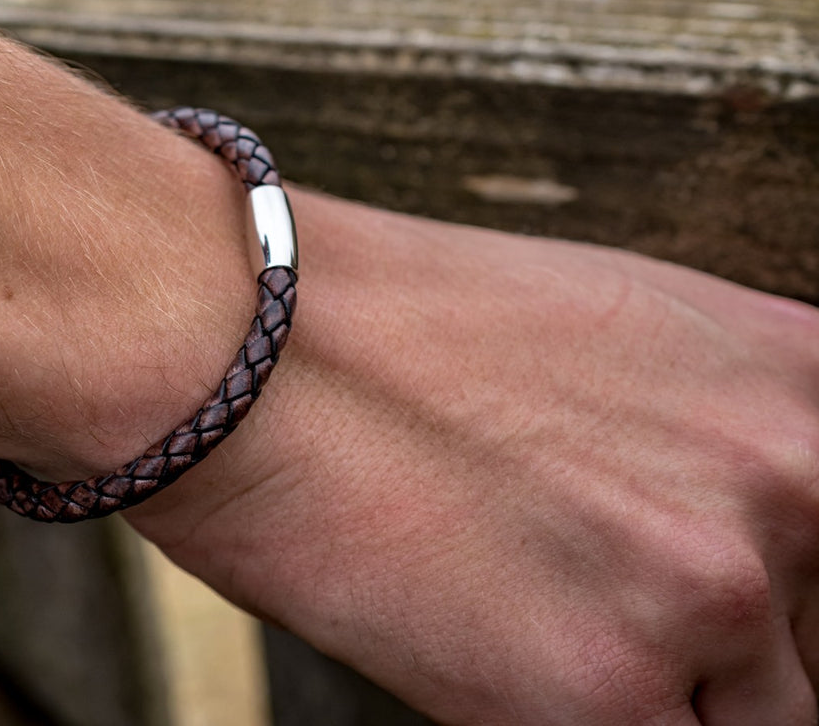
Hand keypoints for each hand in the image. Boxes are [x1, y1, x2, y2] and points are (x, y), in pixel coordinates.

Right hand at [126, 189, 818, 724]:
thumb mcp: (612, 325)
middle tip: (599, 599)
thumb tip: (747, 532)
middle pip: (815, 648)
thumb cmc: (398, 325)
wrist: (249, 343)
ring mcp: (706, 591)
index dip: (788, 598)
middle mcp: (793, 480)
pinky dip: (566, 719)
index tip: (735, 625)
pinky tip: (495, 654)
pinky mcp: (597, 696)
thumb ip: (719, 429)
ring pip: (751, 721)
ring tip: (533, 615)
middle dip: (725, 652)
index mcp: (803, 381)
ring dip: (653, 692)